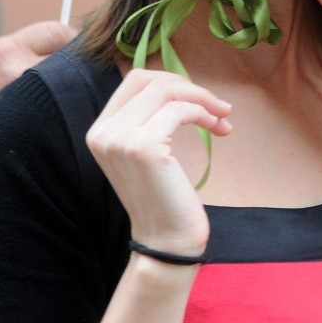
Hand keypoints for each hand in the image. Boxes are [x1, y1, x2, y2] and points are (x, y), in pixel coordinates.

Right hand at [86, 69, 231, 256]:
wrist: (166, 243)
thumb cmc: (164, 197)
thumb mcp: (147, 152)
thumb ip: (150, 118)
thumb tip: (181, 84)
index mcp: (100, 130)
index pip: (134, 81)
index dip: (170, 82)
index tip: (197, 98)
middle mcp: (103, 132)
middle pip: (148, 79)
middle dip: (186, 85)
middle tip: (215, 104)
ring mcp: (120, 139)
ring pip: (165, 90)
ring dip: (201, 98)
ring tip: (222, 116)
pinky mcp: (143, 147)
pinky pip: (179, 111)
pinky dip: (203, 113)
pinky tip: (216, 128)